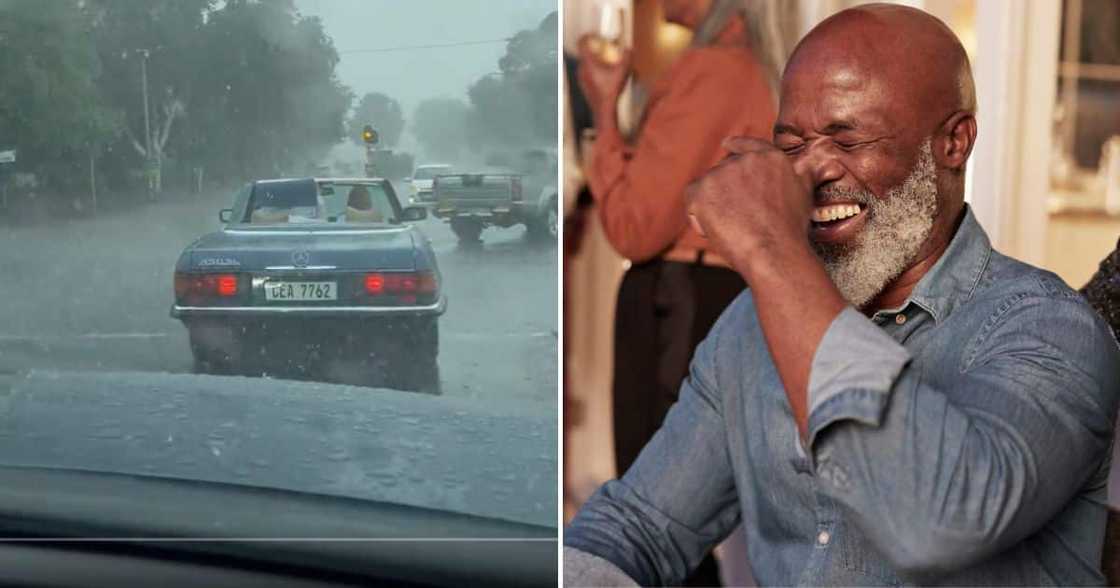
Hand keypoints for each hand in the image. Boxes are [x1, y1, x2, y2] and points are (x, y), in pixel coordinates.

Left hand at [576, 34, 631, 114]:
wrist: (603, 109)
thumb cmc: (612, 90)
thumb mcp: (623, 71)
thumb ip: (627, 57)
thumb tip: (629, 49)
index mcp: (588, 62)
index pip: (582, 43)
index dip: (588, 36)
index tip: (594, 35)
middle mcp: (581, 68)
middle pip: (584, 52)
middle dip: (593, 48)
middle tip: (604, 47)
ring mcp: (581, 77)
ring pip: (585, 63)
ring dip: (594, 59)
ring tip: (605, 61)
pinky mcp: (583, 85)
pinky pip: (587, 72)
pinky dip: (594, 69)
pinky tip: (604, 75)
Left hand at [685, 137, 814, 275]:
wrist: (773, 249)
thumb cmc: (791, 228)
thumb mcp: (806, 193)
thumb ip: (809, 173)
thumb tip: (833, 165)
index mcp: (768, 156)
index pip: (747, 145)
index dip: (737, 146)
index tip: (727, 145)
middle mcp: (743, 160)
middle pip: (724, 171)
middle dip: (726, 192)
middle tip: (740, 219)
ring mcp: (720, 174)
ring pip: (708, 188)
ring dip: (713, 206)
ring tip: (734, 227)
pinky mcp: (701, 190)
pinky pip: (692, 203)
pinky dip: (699, 217)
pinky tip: (717, 229)